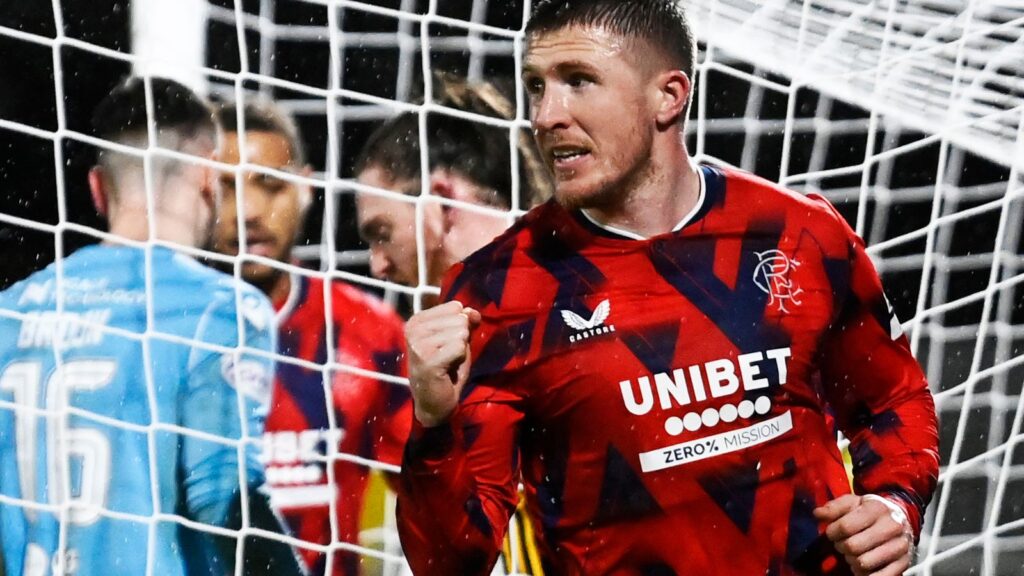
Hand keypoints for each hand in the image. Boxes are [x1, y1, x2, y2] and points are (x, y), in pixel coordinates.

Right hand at [404, 301, 480, 426]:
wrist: (435, 401)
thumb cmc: (446, 368)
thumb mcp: (458, 339)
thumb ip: (466, 322)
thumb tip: (473, 312)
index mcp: (417, 320)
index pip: (455, 307)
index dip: (461, 326)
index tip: (448, 344)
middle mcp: (413, 328)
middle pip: (459, 319)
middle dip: (461, 340)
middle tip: (448, 356)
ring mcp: (418, 344)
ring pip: (460, 333)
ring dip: (460, 351)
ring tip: (447, 363)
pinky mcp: (427, 359)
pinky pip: (459, 348)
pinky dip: (459, 360)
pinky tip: (446, 369)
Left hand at [814, 494, 913, 575]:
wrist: (900, 518)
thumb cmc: (870, 511)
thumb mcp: (852, 502)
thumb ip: (834, 507)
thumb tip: (818, 514)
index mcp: (877, 509)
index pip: (846, 526)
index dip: (832, 532)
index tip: (832, 533)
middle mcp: (892, 527)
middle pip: (853, 547)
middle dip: (841, 547)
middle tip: (842, 544)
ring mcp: (900, 546)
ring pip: (863, 563)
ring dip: (852, 561)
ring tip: (853, 554)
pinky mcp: (904, 563)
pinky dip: (865, 575)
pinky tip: (862, 567)